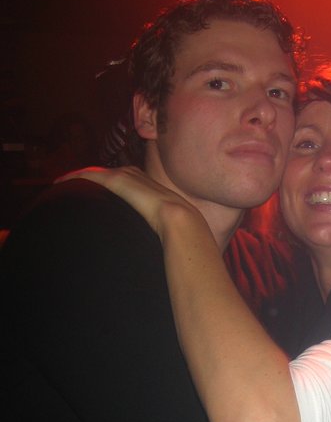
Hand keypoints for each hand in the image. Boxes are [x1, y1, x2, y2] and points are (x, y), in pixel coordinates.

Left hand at [56, 165, 193, 236]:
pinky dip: (73, 177)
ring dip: (78, 177)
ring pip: (95, 172)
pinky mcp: (115, 180)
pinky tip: (59, 183)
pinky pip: (88, 175)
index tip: (97, 193)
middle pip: (106, 173)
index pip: (124, 181)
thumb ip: (157, 230)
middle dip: (90, 177)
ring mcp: (125, 176)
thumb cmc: (177, 231)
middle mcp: (136, 176)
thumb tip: (153, 249)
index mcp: (148, 186)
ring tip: (62, 183)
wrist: (180, 221)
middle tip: (74, 185)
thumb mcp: (165, 227)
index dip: (108, 184)